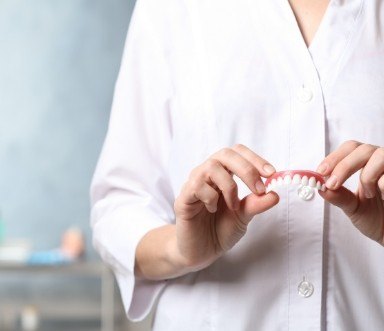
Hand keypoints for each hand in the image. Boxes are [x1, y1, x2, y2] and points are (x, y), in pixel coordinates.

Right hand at [173, 144, 278, 272]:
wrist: (201, 252)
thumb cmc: (219, 230)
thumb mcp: (243, 216)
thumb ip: (256, 204)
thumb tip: (275, 194)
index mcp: (223, 174)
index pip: (237, 153)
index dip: (254, 158)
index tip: (271, 174)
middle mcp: (207, 175)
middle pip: (225, 154)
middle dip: (246, 169)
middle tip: (259, 189)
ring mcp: (193, 184)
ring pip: (211, 167)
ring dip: (229, 186)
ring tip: (233, 207)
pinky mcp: (183, 198)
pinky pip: (196, 186)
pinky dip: (211, 197)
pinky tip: (212, 210)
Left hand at [317, 140, 383, 244]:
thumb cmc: (376, 217)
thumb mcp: (352, 207)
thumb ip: (338, 196)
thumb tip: (320, 187)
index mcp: (366, 163)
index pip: (350, 148)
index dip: (334, 157)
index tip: (321, 172)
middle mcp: (380, 161)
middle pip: (362, 149)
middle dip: (344, 166)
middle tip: (333, 184)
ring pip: (380, 155)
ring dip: (367, 176)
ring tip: (368, 194)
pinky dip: (383, 184)